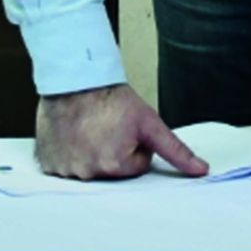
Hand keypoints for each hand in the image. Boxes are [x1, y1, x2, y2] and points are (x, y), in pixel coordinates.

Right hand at [34, 83, 209, 179]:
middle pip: (111, 171)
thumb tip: (202, 170)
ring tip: (88, 128)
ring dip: (89, 153)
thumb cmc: (111, 98)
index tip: (123, 128)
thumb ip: (176, 150)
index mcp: (115, 165)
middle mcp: (88, 172)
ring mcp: (65, 169)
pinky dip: (68, 154)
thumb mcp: (149, 122)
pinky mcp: (48, 163)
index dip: (134, 145)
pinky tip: (71, 135)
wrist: (74, 78)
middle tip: (106, 127)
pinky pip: (63, 167)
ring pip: (87, 169)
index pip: (136, 166)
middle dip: (113, 152)